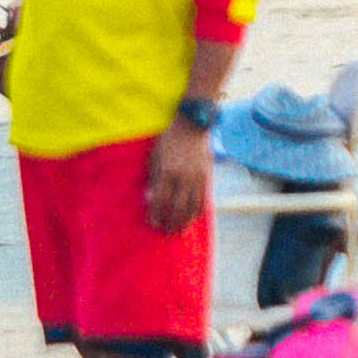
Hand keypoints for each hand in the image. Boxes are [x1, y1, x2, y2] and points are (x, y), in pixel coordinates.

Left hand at [141, 119, 211, 233]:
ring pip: (192, 207)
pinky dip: (198, 212)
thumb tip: (150, 200)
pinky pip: (203, 199)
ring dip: (185, 222)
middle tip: (166, 233)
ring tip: (179, 231)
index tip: (153, 224)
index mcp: (167, 172)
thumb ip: (153, 179)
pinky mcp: (207, 176)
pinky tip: (193, 218)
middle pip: (177, 208)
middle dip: (171, 223)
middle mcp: (184, 177)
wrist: (192, 124)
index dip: (156, 215)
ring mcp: (197, 177)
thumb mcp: (155, 156)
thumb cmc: (168, 139)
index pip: (161, 200)